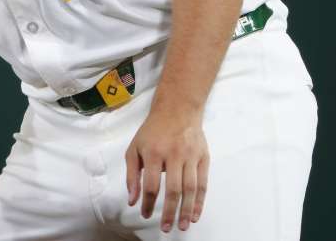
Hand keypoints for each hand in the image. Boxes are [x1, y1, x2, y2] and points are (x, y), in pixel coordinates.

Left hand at [124, 107, 208, 232]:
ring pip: (190, 188)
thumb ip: (132, 175)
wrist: (177, 109)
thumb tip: (133, 200)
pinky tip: (195, 213)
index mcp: (154, 153)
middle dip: (170, 212)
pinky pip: (203, 183)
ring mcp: (191, 156)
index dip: (149, 203)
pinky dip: (200, 200)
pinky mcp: (203, 157)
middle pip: (174, 189)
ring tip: (183, 225)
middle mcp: (174, 154)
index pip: (152, 184)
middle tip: (166, 228)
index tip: (146, 214)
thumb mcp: (134, 148)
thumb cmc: (153, 131)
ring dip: (187, 209)